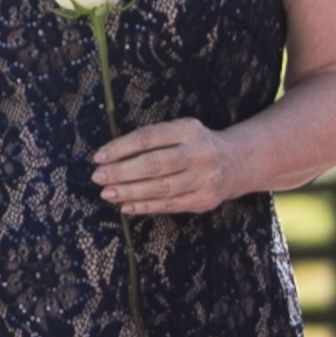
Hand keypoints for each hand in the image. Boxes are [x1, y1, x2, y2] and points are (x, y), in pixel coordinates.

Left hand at [93, 116, 240, 217]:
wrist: (237, 162)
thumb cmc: (196, 145)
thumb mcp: (180, 132)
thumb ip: (152, 141)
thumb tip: (111, 157)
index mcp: (189, 129)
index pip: (148, 138)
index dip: (120, 148)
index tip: (99, 157)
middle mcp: (199, 153)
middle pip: (154, 164)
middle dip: (121, 172)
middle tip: (98, 177)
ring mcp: (205, 178)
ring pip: (160, 187)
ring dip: (129, 192)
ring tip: (107, 193)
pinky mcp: (205, 199)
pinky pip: (170, 205)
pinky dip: (145, 206)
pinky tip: (127, 206)